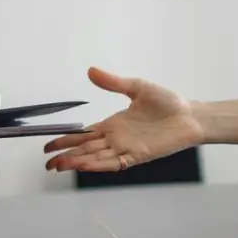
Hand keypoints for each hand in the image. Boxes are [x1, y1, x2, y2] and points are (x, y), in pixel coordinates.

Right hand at [44, 67, 206, 172]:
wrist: (190, 116)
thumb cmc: (167, 103)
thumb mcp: (137, 87)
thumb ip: (113, 82)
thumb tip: (91, 71)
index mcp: (113, 124)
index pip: (83, 135)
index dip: (66, 140)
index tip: (49, 145)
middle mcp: (117, 138)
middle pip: (85, 149)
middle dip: (65, 155)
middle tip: (47, 162)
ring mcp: (126, 148)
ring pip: (96, 158)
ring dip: (78, 162)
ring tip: (59, 166)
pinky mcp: (138, 156)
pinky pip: (115, 163)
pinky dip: (99, 165)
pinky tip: (84, 166)